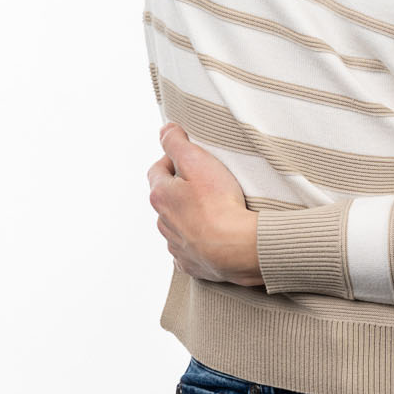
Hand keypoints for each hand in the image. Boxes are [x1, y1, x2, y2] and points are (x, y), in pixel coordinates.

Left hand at [148, 123, 263, 286]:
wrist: (236, 248)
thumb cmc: (219, 204)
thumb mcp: (197, 161)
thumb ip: (177, 142)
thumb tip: (165, 130)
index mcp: (161, 195)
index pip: (157, 169)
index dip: (172, 159)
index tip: (190, 157)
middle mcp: (163, 221)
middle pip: (166, 198)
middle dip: (180, 188)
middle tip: (205, 182)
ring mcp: (176, 244)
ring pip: (176, 224)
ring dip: (188, 215)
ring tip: (212, 209)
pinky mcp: (190, 263)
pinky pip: (187, 248)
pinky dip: (196, 240)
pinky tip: (212, 236)